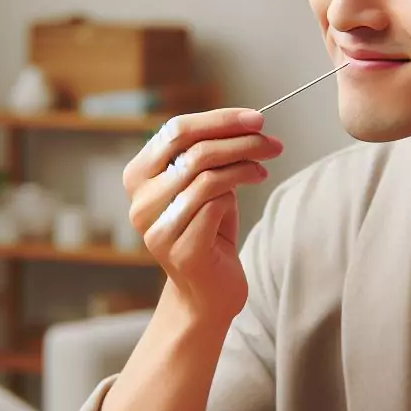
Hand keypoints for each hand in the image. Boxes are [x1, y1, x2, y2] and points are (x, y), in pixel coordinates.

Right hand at [122, 108, 282, 322]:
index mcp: (138, 177)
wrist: (208, 292)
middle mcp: (141, 202)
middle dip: (239, 140)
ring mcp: (157, 228)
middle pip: (193, 151)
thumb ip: (209, 156)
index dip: (219, 120)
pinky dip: (239, 187)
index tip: (256, 118)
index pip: (176, 131)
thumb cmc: (209, 232)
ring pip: (206, 175)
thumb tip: (245, 123)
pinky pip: (214, 203)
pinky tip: (256, 182)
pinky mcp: (181, 250)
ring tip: (265, 166)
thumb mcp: (204, 185)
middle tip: (271, 142)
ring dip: (245, 163)